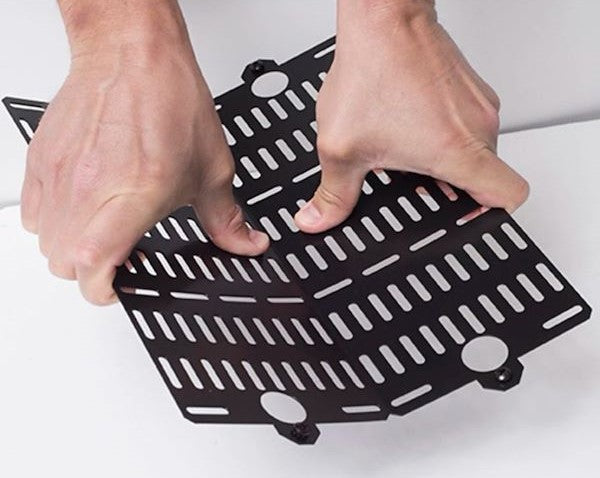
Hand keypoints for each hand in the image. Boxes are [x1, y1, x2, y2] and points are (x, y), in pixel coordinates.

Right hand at [22, 2, 268, 304]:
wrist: (134, 55)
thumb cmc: (171, 102)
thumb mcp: (212, 170)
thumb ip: (227, 219)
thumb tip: (247, 245)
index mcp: (132, 196)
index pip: (92, 266)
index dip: (103, 290)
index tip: (121, 287)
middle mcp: (89, 189)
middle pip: (64, 264)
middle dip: (92, 273)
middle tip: (119, 259)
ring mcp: (61, 176)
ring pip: (46, 242)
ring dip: (72, 250)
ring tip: (102, 234)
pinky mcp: (43, 161)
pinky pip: (33, 212)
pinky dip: (54, 223)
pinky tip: (84, 209)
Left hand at [295, 0, 528, 232]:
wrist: (383, 17)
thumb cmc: (372, 69)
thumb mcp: (341, 147)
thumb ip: (333, 194)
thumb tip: (318, 220)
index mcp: (457, 150)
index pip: (510, 196)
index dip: (492, 215)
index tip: (464, 219)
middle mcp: (479, 127)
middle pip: (486, 177)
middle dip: (450, 189)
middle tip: (418, 187)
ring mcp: (479, 104)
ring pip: (475, 150)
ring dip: (444, 160)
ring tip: (407, 153)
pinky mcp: (471, 88)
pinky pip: (467, 124)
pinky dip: (444, 134)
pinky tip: (408, 128)